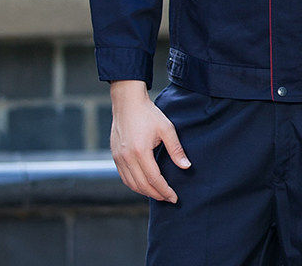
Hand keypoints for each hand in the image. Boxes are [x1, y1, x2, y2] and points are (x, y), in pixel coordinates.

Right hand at [109, 80, 190, 202]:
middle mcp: (127, 159)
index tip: (174, 197)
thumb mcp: (167, 129)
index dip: (165, 191)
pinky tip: (145, 184)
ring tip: (158, 194)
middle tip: (169, 198)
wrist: (127, 103)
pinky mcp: (115, 157)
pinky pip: (124, 177)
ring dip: (145, 192)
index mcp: (140, 152)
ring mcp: (119, 159)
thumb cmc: (149, 114)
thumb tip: (186, 167)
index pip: (154, 180)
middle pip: (142, 186)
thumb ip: (176, 149)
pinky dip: (135, 185)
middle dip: (156, 195)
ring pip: (131, 184)